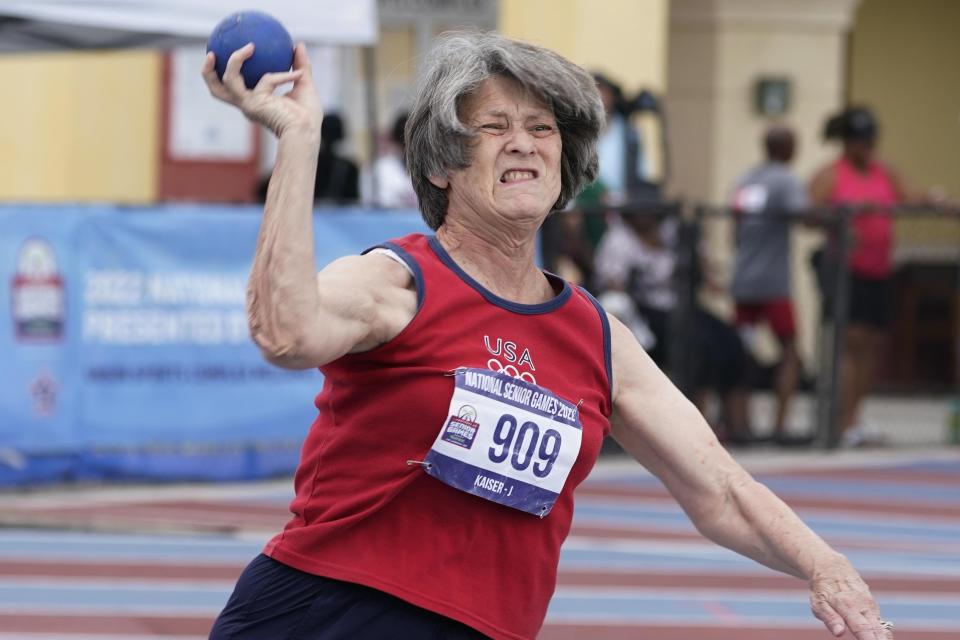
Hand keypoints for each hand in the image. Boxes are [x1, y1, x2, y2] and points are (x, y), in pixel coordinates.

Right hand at [201, 42, 322, 139]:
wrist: (306, 133)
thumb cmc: (307, 116)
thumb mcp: (303, 83)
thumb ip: (299, 64)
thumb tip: (297, 44)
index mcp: (254, 101)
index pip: (234, 87)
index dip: (229, 70)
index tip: (238, 52)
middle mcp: (246, 104)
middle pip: (216, 90)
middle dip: (208, 71)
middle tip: (212, 52)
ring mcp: (248, 104)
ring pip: (227, 80)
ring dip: (235, 60)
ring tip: (248, 47)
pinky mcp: (254, 103)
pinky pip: (266, 80)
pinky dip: (282, 76)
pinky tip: (297, 74)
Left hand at [809, 561, 891, 638]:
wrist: (832, 568)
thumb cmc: (822, 589)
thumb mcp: (818, 603)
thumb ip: (830, 618)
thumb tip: (839, 633)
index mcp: (848, 606)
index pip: (863, 629)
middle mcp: (864, 605)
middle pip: (877, 630)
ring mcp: (871, 604)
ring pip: (881, 627)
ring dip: (883, 638)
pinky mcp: (873, 605)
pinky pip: (881, 622)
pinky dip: (882, 633)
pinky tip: (881, 639)